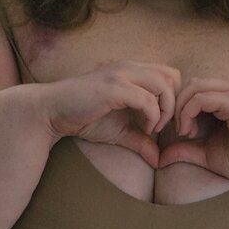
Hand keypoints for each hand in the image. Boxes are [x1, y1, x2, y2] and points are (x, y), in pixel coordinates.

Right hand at [39, 60, 180, 167]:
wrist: (52, 112)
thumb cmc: (84, 118)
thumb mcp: (119, 131)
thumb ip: (140, 141)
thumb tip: (158, 160)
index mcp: (132, 71)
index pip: (170, 75)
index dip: (174, 98)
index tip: (166, 123)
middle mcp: (129, 67)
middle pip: (173, 76)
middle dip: (176, 103)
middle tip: (167, 127)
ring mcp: (121, 75)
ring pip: (164, 85)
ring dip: (166, 110)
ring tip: (154, 129)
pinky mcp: (114, 88)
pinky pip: (147, 99)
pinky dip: (153, 116)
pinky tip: (145, 129)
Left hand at [158, 77, 228, 188]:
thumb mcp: (207, 155)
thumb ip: (186, 151)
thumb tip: (160, 157)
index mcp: (228, 97)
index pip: (194, 88)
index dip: (180, 107)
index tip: (179, 132)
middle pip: (191, 84)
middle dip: (176, 105)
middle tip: (175, 130)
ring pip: (194, 88)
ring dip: (180, 109)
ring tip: (182, 132)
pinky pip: (201, 99)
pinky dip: (187, 113)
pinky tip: (188, 132)